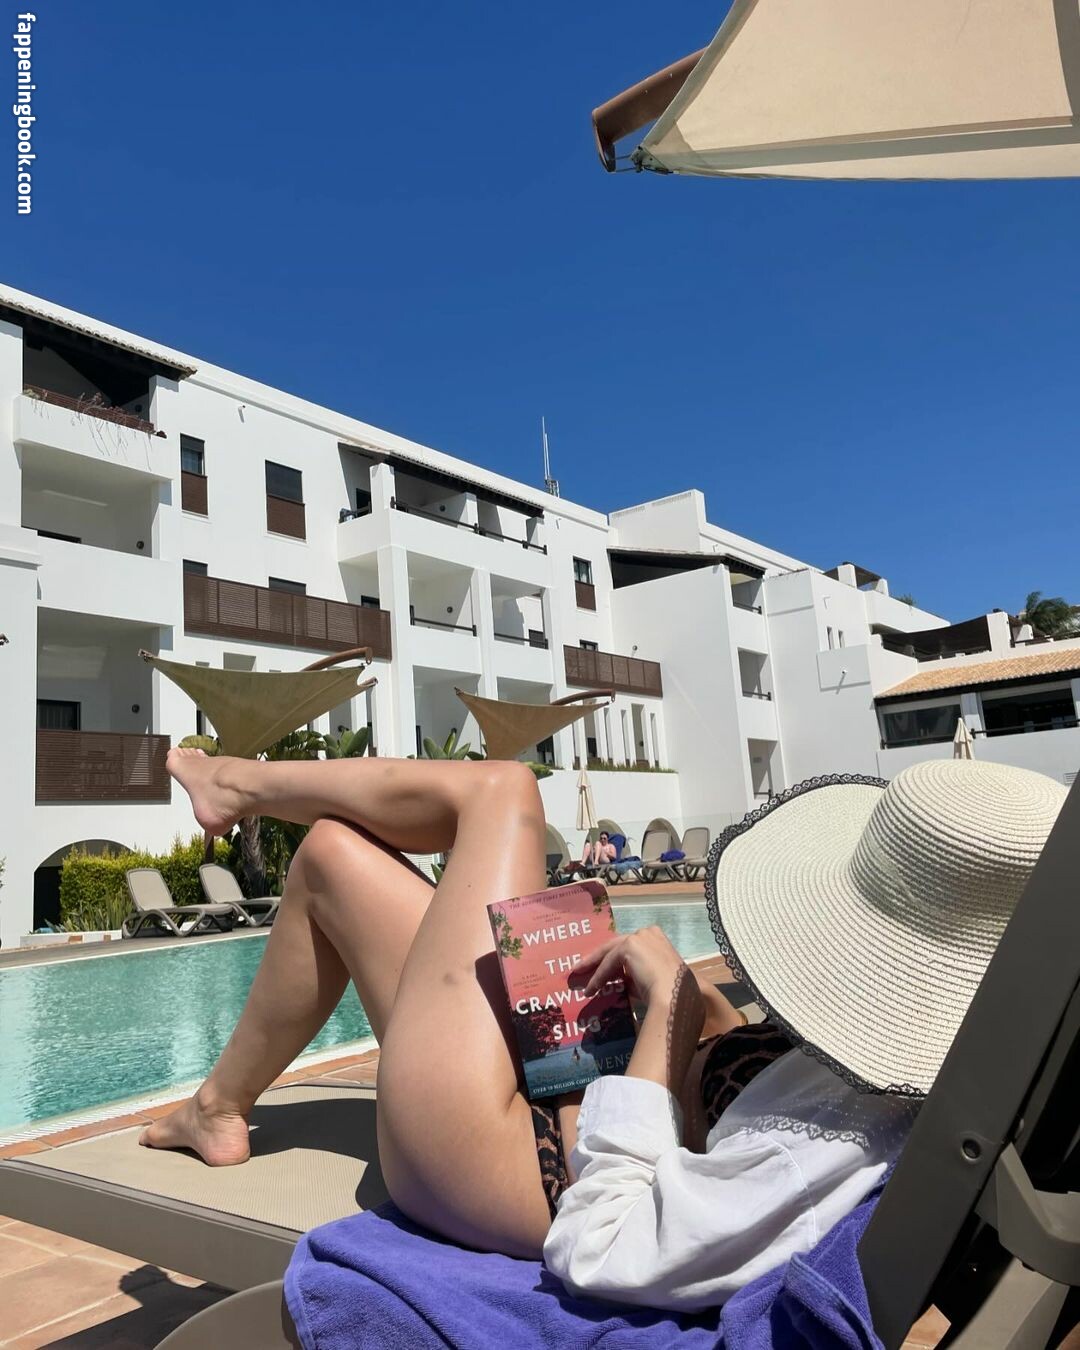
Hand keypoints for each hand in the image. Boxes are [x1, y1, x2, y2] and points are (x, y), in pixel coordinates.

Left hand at [571, 926, 686, 1009]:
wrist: (674, 994)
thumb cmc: (667, 991)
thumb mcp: (648, 978)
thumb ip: (632, 974)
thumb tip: (615, 980)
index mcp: (656, 937)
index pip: (629, 947)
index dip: (614, 958)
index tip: (603, 968)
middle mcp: (647, 933)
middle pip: (616, 946)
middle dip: (598, 958)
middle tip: (583, 968)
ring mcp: (638, 937)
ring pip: (610, 954)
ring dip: (595, 969)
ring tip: (582, 979)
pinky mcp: (628, 946)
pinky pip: (609, 964)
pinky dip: (598, 977)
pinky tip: (591, 989)